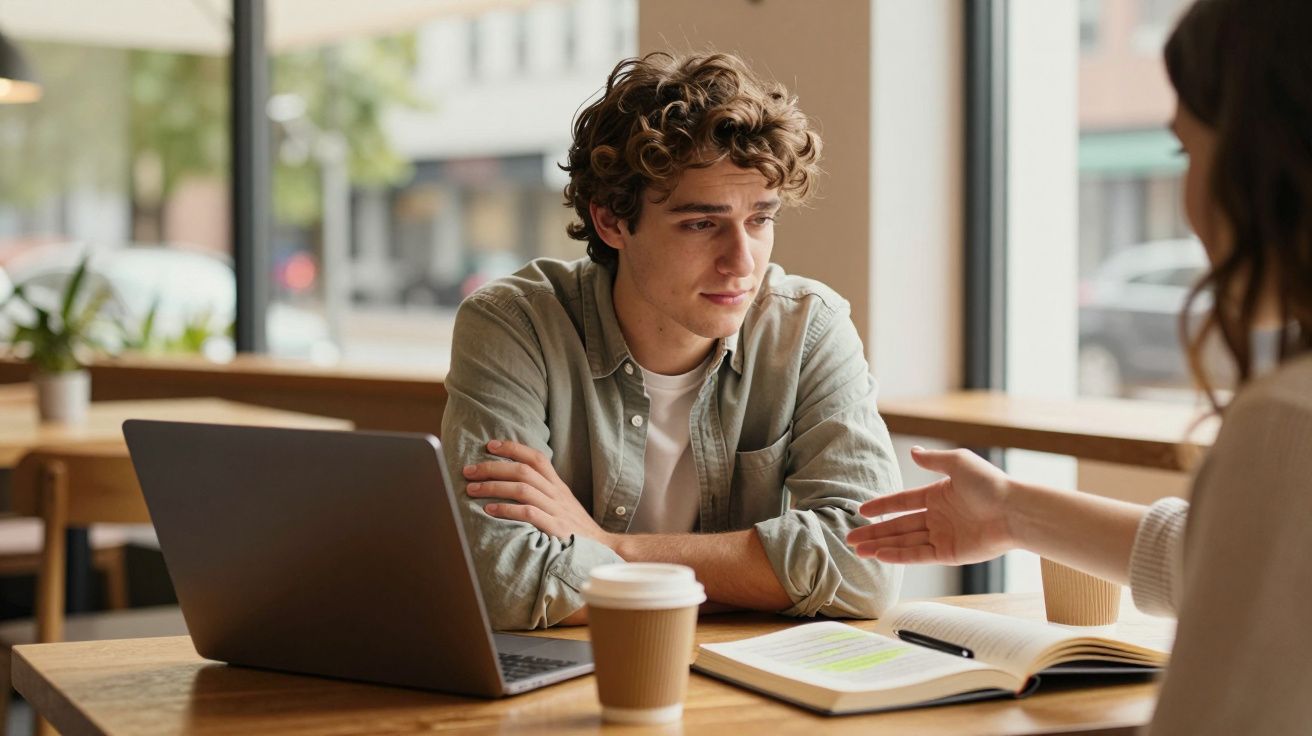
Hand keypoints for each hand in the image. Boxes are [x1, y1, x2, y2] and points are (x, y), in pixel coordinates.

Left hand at [463, 439, 613, 545]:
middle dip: (492, 468)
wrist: (601, 548)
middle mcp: (557, 494)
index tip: (489, 446)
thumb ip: (543, 490)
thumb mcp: (562, 502)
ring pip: (522, 489)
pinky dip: (507, 510)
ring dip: (494, 487)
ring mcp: (557, 510)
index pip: (536, 458)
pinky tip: (490, 510)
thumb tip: (513, 480)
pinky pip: (529, 514)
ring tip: (472, 489)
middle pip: (523, 471)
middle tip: (469, 471)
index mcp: (558, 485)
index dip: (512, 448)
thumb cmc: (574, 527)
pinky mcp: (556, 529)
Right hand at [845, 446, 1016, 564]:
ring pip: (904, 542)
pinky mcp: (950, 553)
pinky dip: (899, 556)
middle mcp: (937, 517)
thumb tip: (912, 452)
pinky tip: (880, 555)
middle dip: (874, 532)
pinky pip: (919, 555)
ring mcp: (943, 536)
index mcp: (938, 495)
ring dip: (881, 546)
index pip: (902, 502)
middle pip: (898, 526)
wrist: (1015, 510)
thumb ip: (933, 460)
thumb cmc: (990, 483)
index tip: (861, 511)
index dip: (881, 506)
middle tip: (850, 538)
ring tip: (858, 550)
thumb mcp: (958, 463)